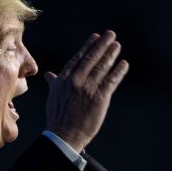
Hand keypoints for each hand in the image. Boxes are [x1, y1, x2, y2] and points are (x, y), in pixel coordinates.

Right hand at [44, 30, 129, 152]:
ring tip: (117, 45)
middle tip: (110, 35)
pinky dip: (118, 72)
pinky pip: (111, 81)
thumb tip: (48, 74)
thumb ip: (54, 83)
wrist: (63, 135)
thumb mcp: (53, 97)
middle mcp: (76, 81)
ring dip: (111, 55)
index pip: (78, 58)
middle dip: (102, 45)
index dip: (88, 46)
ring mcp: (88, 89)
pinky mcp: (99, 98)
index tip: (95, 37)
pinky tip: (123, 64)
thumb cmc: (57, 117)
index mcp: (64, 79)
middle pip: (91, 58)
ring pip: (102, 67)